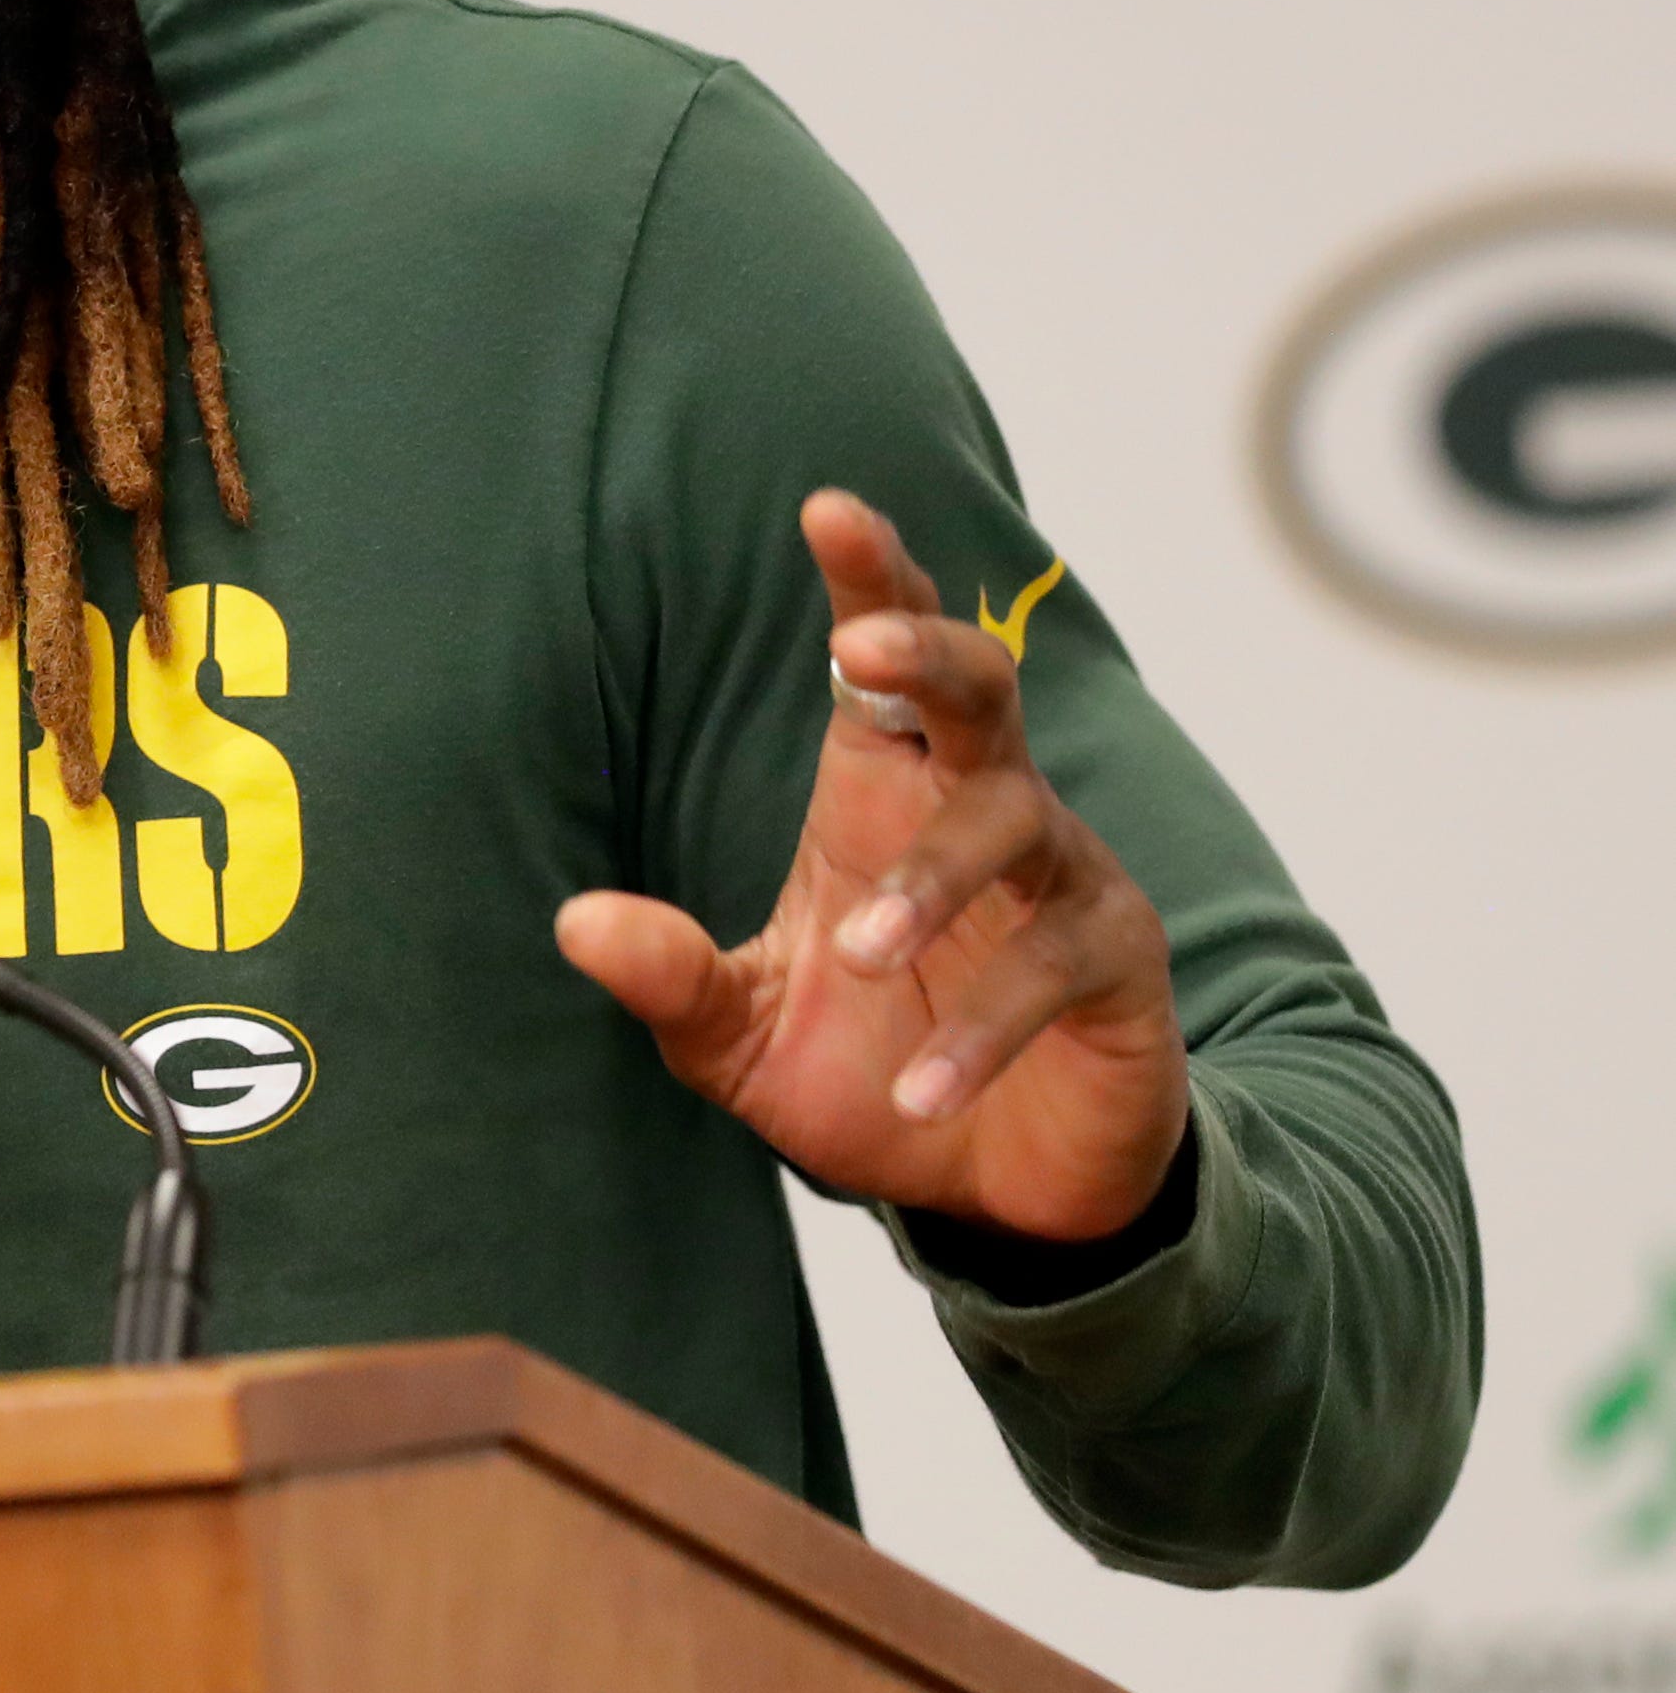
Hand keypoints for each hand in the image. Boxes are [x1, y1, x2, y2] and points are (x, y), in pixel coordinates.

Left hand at [553, 492, 1188, 1244]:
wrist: (997, 1183)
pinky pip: (1057, 966)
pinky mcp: (1118, 964)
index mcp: (882, 795)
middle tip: (862, 646)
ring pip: (1014, 822)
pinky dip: (982, 1031)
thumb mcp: (742, 1034)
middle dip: (927, 649)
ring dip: (933, 881)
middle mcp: (980, 809)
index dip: (868, 581)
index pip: (878, 665)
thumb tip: (575, 924)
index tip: (826, 509)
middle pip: (978, 688)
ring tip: (862, 955)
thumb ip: (671, 978)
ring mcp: (1061, 879)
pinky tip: (920, 1092)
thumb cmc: (868, 1072)